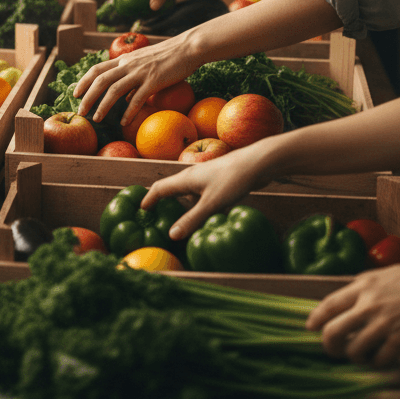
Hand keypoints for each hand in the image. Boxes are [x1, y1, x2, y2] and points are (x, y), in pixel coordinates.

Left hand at [74, 34, 199, 123]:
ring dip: (103, 106)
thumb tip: (125, 98)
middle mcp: (128, 64)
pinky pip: (138, 98)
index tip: (75, 94)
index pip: (97, 69)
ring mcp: (141, 72)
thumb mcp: (144, 64)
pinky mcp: (154, 80)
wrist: (188, 48)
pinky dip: (129, 112)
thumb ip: (132, 79)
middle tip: (80, 112)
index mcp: (125, 59)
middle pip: (100, 80)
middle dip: (87, 97)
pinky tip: (124, 122)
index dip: (84, 81)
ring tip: (97, 119)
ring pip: (115, 89)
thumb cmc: (168, 57)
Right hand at [137, 145, 275, 239]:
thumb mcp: (211, 204)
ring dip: (183, 207)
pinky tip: (208, 217)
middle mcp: (193, 177)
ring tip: (182, 222)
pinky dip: (199, 207)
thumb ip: (192, 220)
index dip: (149, 199)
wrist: (258, 162)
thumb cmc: (232, 180)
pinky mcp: (219, 182)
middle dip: (164, 202)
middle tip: (157, 217)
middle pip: (172, 189)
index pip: (160, 188)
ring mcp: (207, 178)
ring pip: (189, 194)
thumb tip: (171, 236)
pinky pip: (202, 196)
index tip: (141, 211)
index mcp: (185, 179)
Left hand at [305, 262, 399, 366]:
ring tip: (362, 355)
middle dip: (328, 346)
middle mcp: (368, 306)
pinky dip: (377, 363)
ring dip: (354, 357)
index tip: (310, 328)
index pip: (328, 305)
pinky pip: (379, 360)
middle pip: (333, 332)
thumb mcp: (384, 275)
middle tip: (333, 351)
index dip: (315, 319)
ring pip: (354, 350)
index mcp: (362, 287)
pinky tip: (383, 358)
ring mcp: (383, 325)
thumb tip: (347, 297)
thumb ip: (364, 287)